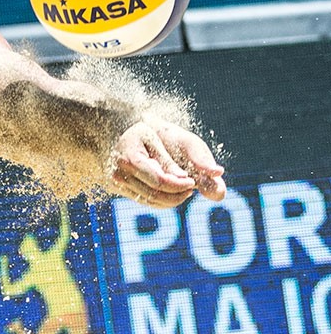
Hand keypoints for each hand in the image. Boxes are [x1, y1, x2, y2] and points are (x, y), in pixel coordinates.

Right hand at [109, 120, 225, 207]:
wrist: (123, 132)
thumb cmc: (155, 132)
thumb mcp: (173, 137)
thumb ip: (196, 155)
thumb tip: (216, 172)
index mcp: (131, 157)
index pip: (160, 181)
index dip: (180, 184)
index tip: (193, 180)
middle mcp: (119, 172)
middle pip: (155, 194)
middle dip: (178, 193)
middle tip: (192, 185)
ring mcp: (116, 182)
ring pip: (151, 201)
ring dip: (173, 198)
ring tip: (184, 186)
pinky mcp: (118, 188)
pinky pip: (145, 201)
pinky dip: (163, 199)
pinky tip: (172, 189)